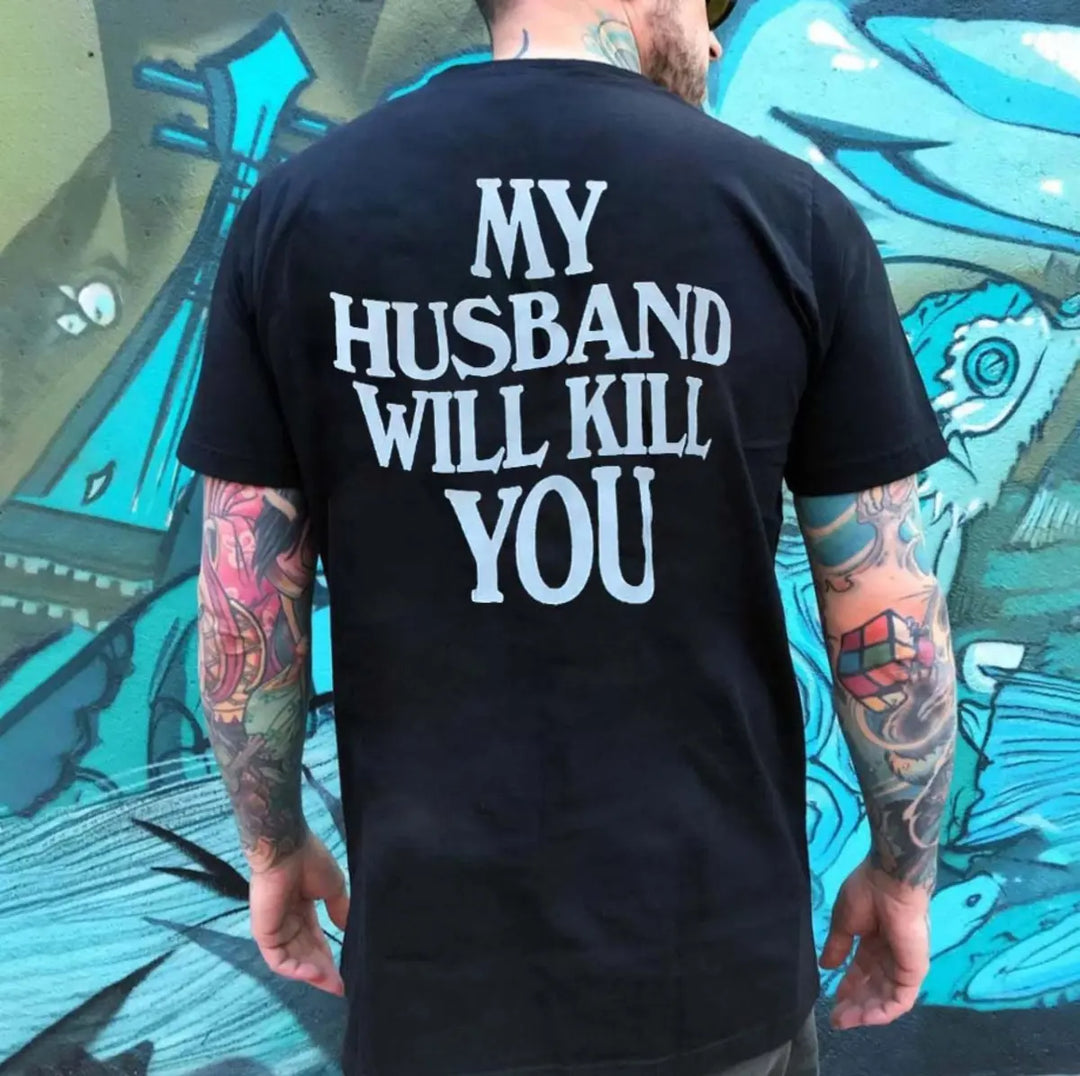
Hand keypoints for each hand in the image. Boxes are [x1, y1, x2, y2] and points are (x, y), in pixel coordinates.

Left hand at [248, 832, 349, 995]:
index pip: (315, 940)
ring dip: (312, 973)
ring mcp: (274, 928)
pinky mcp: (264, 933)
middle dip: (323, 971)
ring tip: (332, 982)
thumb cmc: (310, 861)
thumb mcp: (334, 887)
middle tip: (341, 986)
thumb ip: (339, 910)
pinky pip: (279, 960)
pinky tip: (315, 974)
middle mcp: (287, 921)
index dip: (329, 958)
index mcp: (301, 908)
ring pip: (293, 960)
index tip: (346, 975)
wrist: (288, 847)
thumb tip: (348, 929)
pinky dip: (296, 970)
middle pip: (305, 954)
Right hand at [821, 857, 930, 1029]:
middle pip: (872, 989)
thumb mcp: (844, 922)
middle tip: (836, 1018)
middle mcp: (889, 956)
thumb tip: (826, 966)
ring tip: (846, 1020)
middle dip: (854, 1005)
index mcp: (873, 942)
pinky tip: (865, 1018)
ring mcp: (903, 965)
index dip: (847, 988)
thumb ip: (838, 946)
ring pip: (886, 998)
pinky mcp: (914, 971)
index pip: (861, 973)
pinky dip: (884, 1012)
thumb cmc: (866, 893)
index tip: (831, 1003)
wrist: (888, 881)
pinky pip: (901, 1000)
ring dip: (866, 1012)